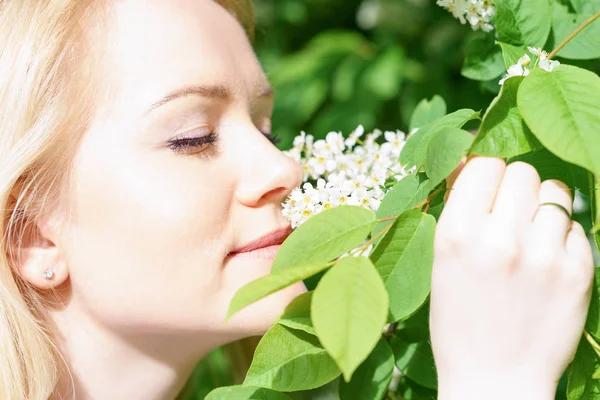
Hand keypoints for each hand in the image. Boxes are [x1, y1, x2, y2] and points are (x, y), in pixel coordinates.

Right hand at [430, 156, 594, 399]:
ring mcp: (543, 255)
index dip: (485, 173)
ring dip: (541, 206)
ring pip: (554, 192)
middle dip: (514, 187)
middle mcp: (500, 238)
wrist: (495, 380)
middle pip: (521, 172)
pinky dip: (561, 236)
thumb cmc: (458, 322)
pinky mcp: (577, 272)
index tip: (485, 188)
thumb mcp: (441, 264)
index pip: (483, 165)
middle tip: (508, 213)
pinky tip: (547, 260)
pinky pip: (575, 226)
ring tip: (531, 234)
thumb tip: (471, 166)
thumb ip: (457, 212)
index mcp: (457, 234)